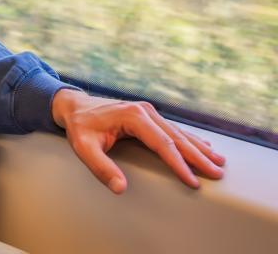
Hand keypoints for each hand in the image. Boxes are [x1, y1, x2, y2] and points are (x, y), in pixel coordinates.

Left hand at [51, 88, 225, 193]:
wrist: (74, 106)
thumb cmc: (79, 127)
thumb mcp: (83, 147)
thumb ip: (101, 167)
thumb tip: (120, 187)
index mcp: (133, 117)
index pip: (162, 145)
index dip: (179, 164)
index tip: (193, 181)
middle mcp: (145, 111)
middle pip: (176, 137)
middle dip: (198, 157)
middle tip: (217, 173)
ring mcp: (147, 111)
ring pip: (178, 132)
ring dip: (198, 147)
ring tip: (219, 161)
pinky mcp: (147, 114)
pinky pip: (172, 129)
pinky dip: (189, 139)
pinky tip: (203, 145)